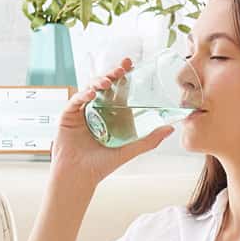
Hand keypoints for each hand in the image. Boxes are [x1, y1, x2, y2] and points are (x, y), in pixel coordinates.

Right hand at [49, 58, 173, 188]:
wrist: (80, 177)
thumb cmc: (102, 165)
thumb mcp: (129, 150)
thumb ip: (149, 140)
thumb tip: (171, 129)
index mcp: (110, 113)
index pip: (117, 90)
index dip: (123, 75)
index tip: (130, 64)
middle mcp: (96, 109)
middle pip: (104, 85)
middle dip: (112, 74)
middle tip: (122, 69)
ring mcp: (82, 111)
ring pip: (90, 88)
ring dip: (99, 82)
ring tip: (107, 82)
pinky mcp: (68, 115)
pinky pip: (76, 100)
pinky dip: (83, 94)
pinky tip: (92, 94)